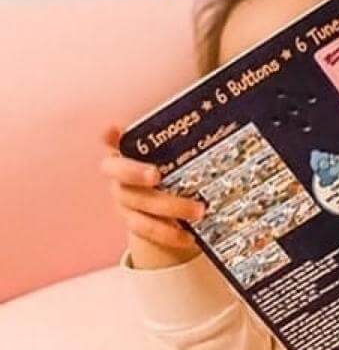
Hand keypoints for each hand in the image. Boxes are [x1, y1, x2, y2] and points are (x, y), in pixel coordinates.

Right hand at [100, 125, 203, 269]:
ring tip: (199, 211)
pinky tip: (190, 236)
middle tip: (157, 175)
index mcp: (126, 153)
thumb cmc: (171, 170)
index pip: (110, 141)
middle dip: (136, 173)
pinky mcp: (135, 224)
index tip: (114, 129)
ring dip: (169, 209)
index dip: (109, 137)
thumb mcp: (175, 155)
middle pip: (121, 175)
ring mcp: (125, 202)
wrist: (164, 206)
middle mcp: (119, 177)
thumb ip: (183, 142)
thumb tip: (217, 113)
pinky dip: (170, 234)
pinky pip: (148, 231)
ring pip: (138, 207)